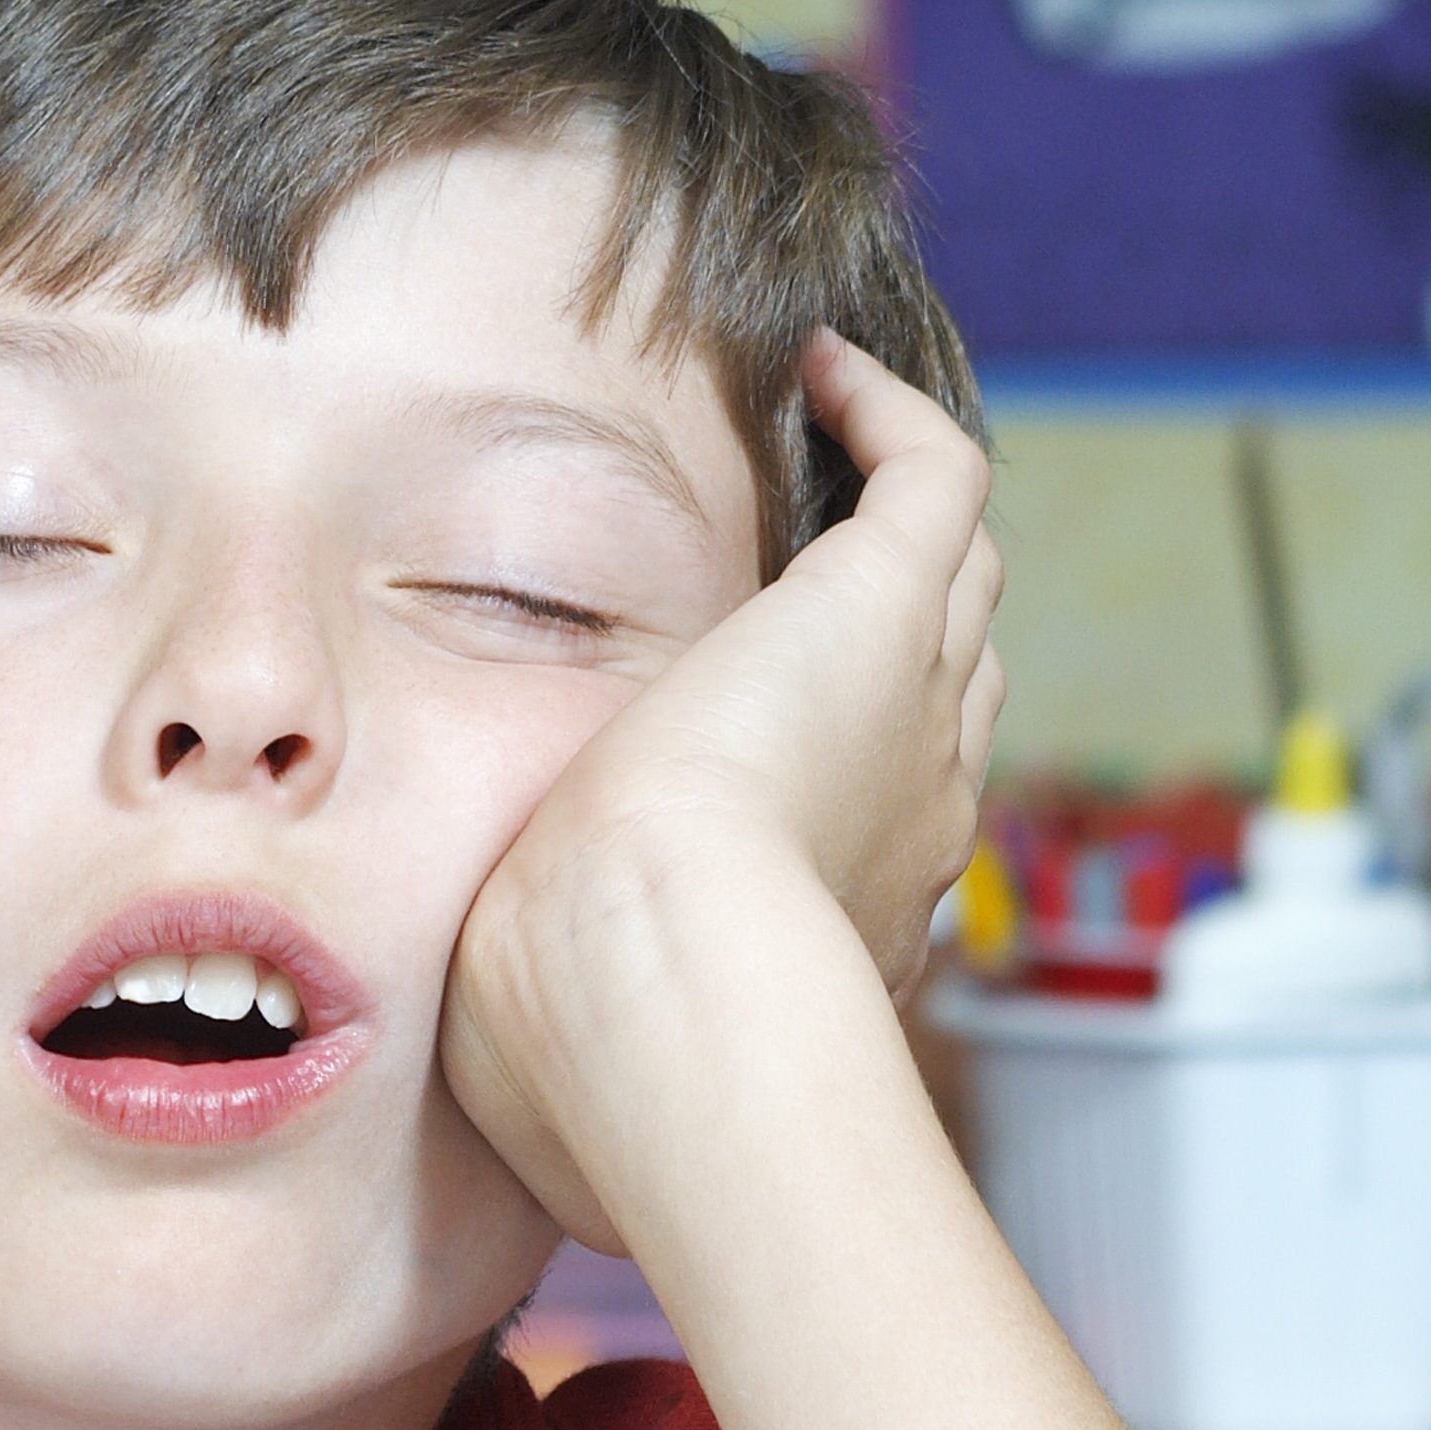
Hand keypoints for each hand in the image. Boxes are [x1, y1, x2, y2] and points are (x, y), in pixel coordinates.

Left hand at [444, 330, 1004, 1248]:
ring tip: (839, 453)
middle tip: (820, 577)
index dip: (839, 772)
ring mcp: (912, 701)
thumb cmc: (591, 1047)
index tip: (767, 749)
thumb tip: (472, 1059)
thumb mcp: (557, 1042)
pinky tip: (822, 371)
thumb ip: (539, 1030)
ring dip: (908, 521)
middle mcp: (912, 804)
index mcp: (845, 908)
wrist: (656, 985)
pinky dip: (891, 418)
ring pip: (958, 583)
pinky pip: (934, 477)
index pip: (871, 818)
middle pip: (943, 688)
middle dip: (903, 640)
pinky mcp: (879, 608)